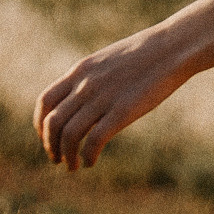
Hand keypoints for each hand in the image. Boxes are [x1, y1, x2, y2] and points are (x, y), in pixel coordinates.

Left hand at [34, 29, 195, 172]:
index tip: (48, 138)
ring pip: (69, 135)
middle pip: (53, 123)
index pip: (45, 101)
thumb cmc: (146, 54)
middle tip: (57, 159)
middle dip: (50, 146)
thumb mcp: (109, 60)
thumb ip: (92, 78)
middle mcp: (86, 85)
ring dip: (67, 155)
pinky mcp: (122, 111)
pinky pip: (94, 140)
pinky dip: (87, 156)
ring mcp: (103, 98)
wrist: (174, 47)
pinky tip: (91, 162)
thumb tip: (84, 97)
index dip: (40, 125)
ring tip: (73, 165)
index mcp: (81, 70)